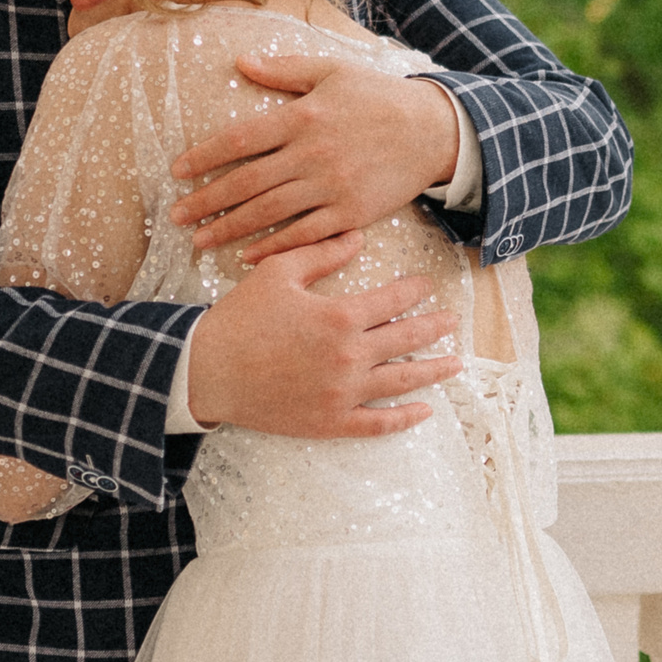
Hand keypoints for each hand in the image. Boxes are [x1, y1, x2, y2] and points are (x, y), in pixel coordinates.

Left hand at [170, 55, 461, 262]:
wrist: (433, 130)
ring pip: (269, 212)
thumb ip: (284, 70)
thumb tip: (241, 63)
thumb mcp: (333, 71)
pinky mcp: (351, 213)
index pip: (240, 140)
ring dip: (230, 229)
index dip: (204, 157)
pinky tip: (249, 256)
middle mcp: (312, 154)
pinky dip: (274, 247)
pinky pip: (305, 234)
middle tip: (176, 216)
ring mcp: (331, 187)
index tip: (178, 171)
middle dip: (206, 202)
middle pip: (246, 183)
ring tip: (200, 240)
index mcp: (303, 117)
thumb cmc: (380, 97)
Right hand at [183, 231, 462, 436]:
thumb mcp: (278, 272)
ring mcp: (342, 393)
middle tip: (452, 321)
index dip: (415, 290)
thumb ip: (321, 252)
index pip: (393, 300)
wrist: (205, 372)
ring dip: (434, 371)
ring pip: (402, 382)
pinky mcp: (330, 422)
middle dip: (434, 328)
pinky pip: (378, 424)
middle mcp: (349, 356)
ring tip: (455, 363)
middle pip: (407, 339)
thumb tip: (358, 236)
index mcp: (339, 316)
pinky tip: (425, 410)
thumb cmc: (239, 318)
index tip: (426, 285)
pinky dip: (405, 419)